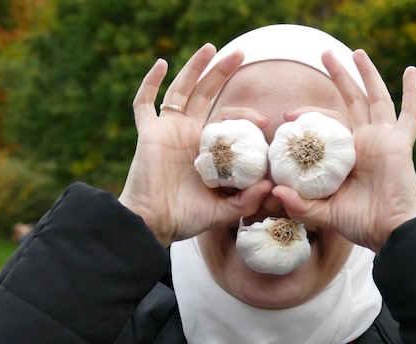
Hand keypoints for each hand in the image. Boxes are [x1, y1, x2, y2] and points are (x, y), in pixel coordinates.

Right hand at [119, 44, 272, 245]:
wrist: (154, 224)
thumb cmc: (186, 219)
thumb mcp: (223, 211)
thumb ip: (246, 200)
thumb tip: (271, 187)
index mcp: (207, 148)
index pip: (229, 120)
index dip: (247, 115)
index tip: (267, 120)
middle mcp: (188, 134)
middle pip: (206, 94)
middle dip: (222, 73)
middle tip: (241, 54)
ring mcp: (167, 130)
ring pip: (181, 91)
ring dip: (195, 68)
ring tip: (211, 48)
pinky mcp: (148, 132)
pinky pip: (144, 103)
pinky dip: (150, 82)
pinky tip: (162, 63)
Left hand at [273, 49, 415, 252]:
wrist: (391, 233)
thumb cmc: (361, 225)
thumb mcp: (324, 213)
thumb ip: (301, 204)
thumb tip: (274, 191)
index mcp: (345, 156)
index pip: (325, 126)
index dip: (307, 116)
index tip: (285, 117)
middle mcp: (364, 142)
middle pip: (350, 101)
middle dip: (339, 77)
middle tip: (323, 54)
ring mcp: (383, 139)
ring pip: (375, 98)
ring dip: (366, 74)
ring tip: (355, 51)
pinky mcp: (399, 143)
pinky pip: (410, 115)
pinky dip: (413, 93)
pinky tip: (411, 69)